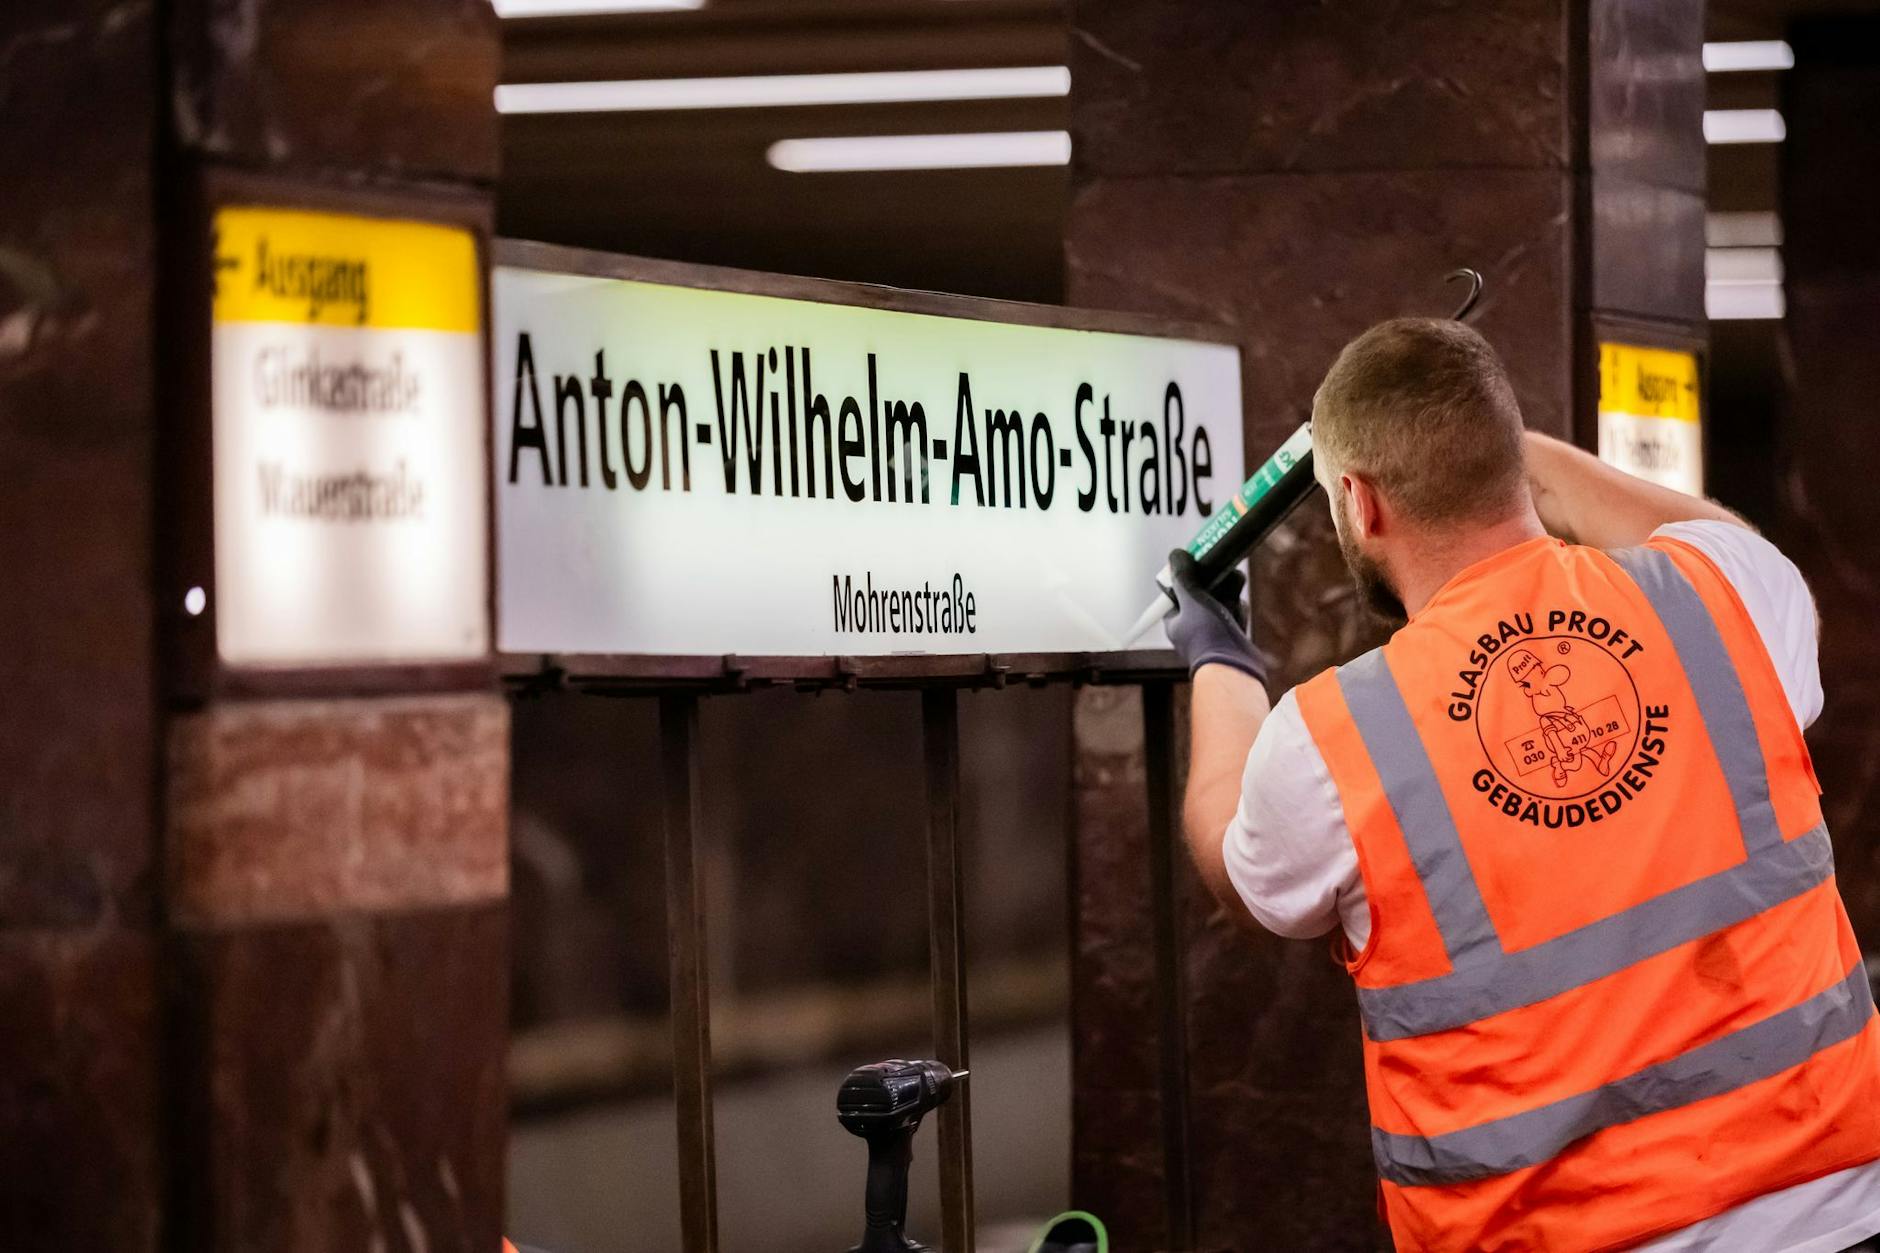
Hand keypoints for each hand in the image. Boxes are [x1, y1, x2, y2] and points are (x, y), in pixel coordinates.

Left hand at [1162, 549, 1268, 682]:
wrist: (1234, 666)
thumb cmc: (1207, 634)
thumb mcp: (1191, 599)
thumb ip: (1183, 576)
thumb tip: (1176, 555)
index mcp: (1175, 621)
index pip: (1177, 593)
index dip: (1187, 578)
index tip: (1198, 564)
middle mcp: (1192, 628)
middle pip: (1202, 594)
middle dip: (1215, 581)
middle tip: (1223, 568)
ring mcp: (1212, 632)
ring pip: (1221, 602)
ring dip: (1229, 593)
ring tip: (1235, 584)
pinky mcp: (1231, 636)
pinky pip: (1234, 614)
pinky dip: (1238, 611)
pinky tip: (1238, 614)